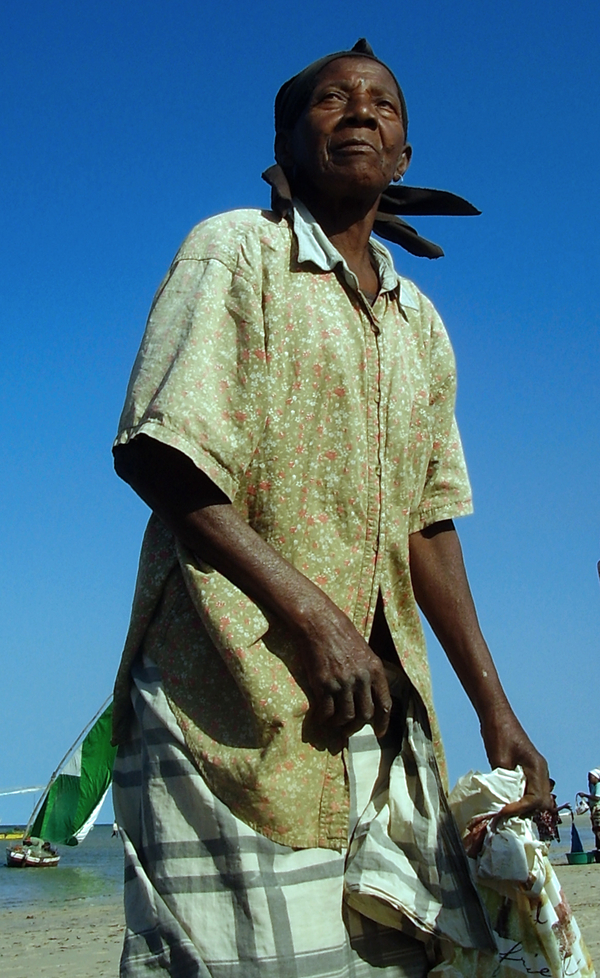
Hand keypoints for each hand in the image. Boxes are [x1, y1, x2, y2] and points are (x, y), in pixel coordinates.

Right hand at [297, 601, 391, 739]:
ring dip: (339, 724)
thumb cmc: (340, 633)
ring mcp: (342, 682)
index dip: (382, 722)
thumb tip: (366, 695)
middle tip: (348, 730)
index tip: (378, 733)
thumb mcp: (364, 651)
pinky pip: (326, 711)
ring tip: (334, 724)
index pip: (384, 704)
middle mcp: (361, 678)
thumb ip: (368, 673)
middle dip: (356, 726)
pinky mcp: (324, 684)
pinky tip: (320, 718)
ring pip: (346, 716)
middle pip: (364, 714)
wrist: (319, 622)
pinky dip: (324, 719)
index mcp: (375, 670)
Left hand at [480, 705, 552, 820]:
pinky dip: (520, 799)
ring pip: (537, 798)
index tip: (503, 811)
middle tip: (506, 815)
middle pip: (543, 803)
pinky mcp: (527, 770)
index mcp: (537, 767)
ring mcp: (535, 771)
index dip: (520, 808)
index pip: (536, 799)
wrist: (496, 715)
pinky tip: (506, 801)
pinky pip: (529, 790)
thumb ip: (504, 782)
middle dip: (526, 812)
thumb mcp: (499, 760)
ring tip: (505, 811)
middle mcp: (541, 771)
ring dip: (524, 807)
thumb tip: (502, 803)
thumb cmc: (498, 733)